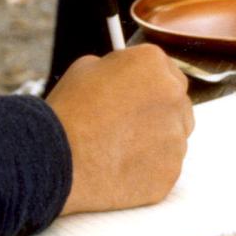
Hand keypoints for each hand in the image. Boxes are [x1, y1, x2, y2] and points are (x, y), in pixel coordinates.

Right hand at [46, 44, 193, 214]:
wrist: (58, 157)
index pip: (166, 69)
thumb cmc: (69, 110)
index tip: (138, 93)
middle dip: (157, 110)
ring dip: (155, 139)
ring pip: (173, 136)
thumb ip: (117, 69)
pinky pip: (165, 166)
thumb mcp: (87, 68)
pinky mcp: (170, 171)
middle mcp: (173, 96)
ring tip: (118, 147)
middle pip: (176, 103)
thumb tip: (124, 78)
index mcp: (153, 64)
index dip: (148, 82)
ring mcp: (176, 137)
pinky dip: (149, 167)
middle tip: (129, 121)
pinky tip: (120, 165)